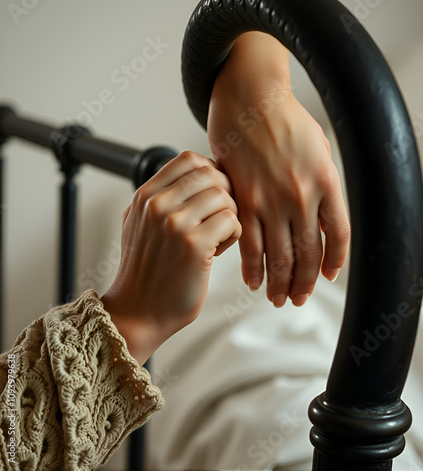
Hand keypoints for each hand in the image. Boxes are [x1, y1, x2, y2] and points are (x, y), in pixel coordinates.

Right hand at [101, 151, 240, 364]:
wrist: (138, 312)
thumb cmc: (146, 270)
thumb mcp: (139, 223)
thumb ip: (159, 196)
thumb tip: (191, 173)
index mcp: (146, 196)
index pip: (189, 159)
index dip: (211, 172)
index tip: (215, 192)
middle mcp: (157, 204)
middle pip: (211, 174)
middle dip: (225, 194)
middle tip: (221, 216)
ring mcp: (175, 223)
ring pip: (224, 196)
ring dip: (230, 215)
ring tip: (218, 236)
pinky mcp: (195, 245)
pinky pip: (232, 220)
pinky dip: (234, 234)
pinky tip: (219, 250)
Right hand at [207, 34, 349, 307]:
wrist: (251, 97)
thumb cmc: (287, 121)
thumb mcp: (319, 148)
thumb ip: (324, 184)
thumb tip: (323, 216)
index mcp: (327, 181)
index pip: (338, 235)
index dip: (334, 262)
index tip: (326, 276)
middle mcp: (302, 194)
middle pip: (308, 253)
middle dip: (303, 283)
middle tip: (297, 300)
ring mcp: (271, 198)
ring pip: (279, 255)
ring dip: (279, 283)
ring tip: (278, 299)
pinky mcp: (243, 198)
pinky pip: (250, 242)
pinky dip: (252, 267)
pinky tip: (253, 282)